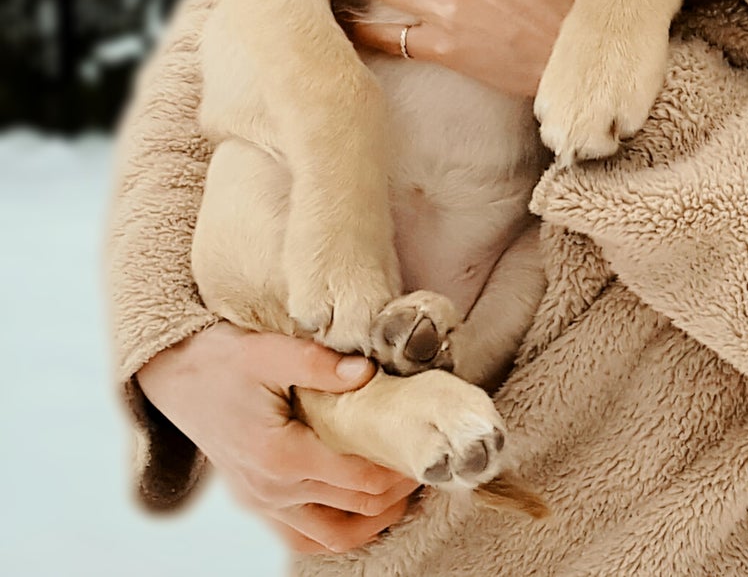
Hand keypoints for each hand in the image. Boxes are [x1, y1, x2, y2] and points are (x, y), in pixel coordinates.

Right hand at [135, 322, 418, 554]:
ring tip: (406, 492)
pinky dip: (338, 531)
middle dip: (398, 492)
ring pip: (330, 538)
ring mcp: (262, 503)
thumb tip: (368, 373)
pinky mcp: (257, 502)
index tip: (427, 450)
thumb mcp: (269, 350)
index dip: (399, 470)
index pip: (357, 479)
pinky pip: (302, 537)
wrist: (177, 378)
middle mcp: (271, 490)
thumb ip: (320, 364)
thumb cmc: (223, 361)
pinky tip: (363, 510)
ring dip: (373, 522)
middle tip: (428, 463)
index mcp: (279, 456)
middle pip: (354, 510)